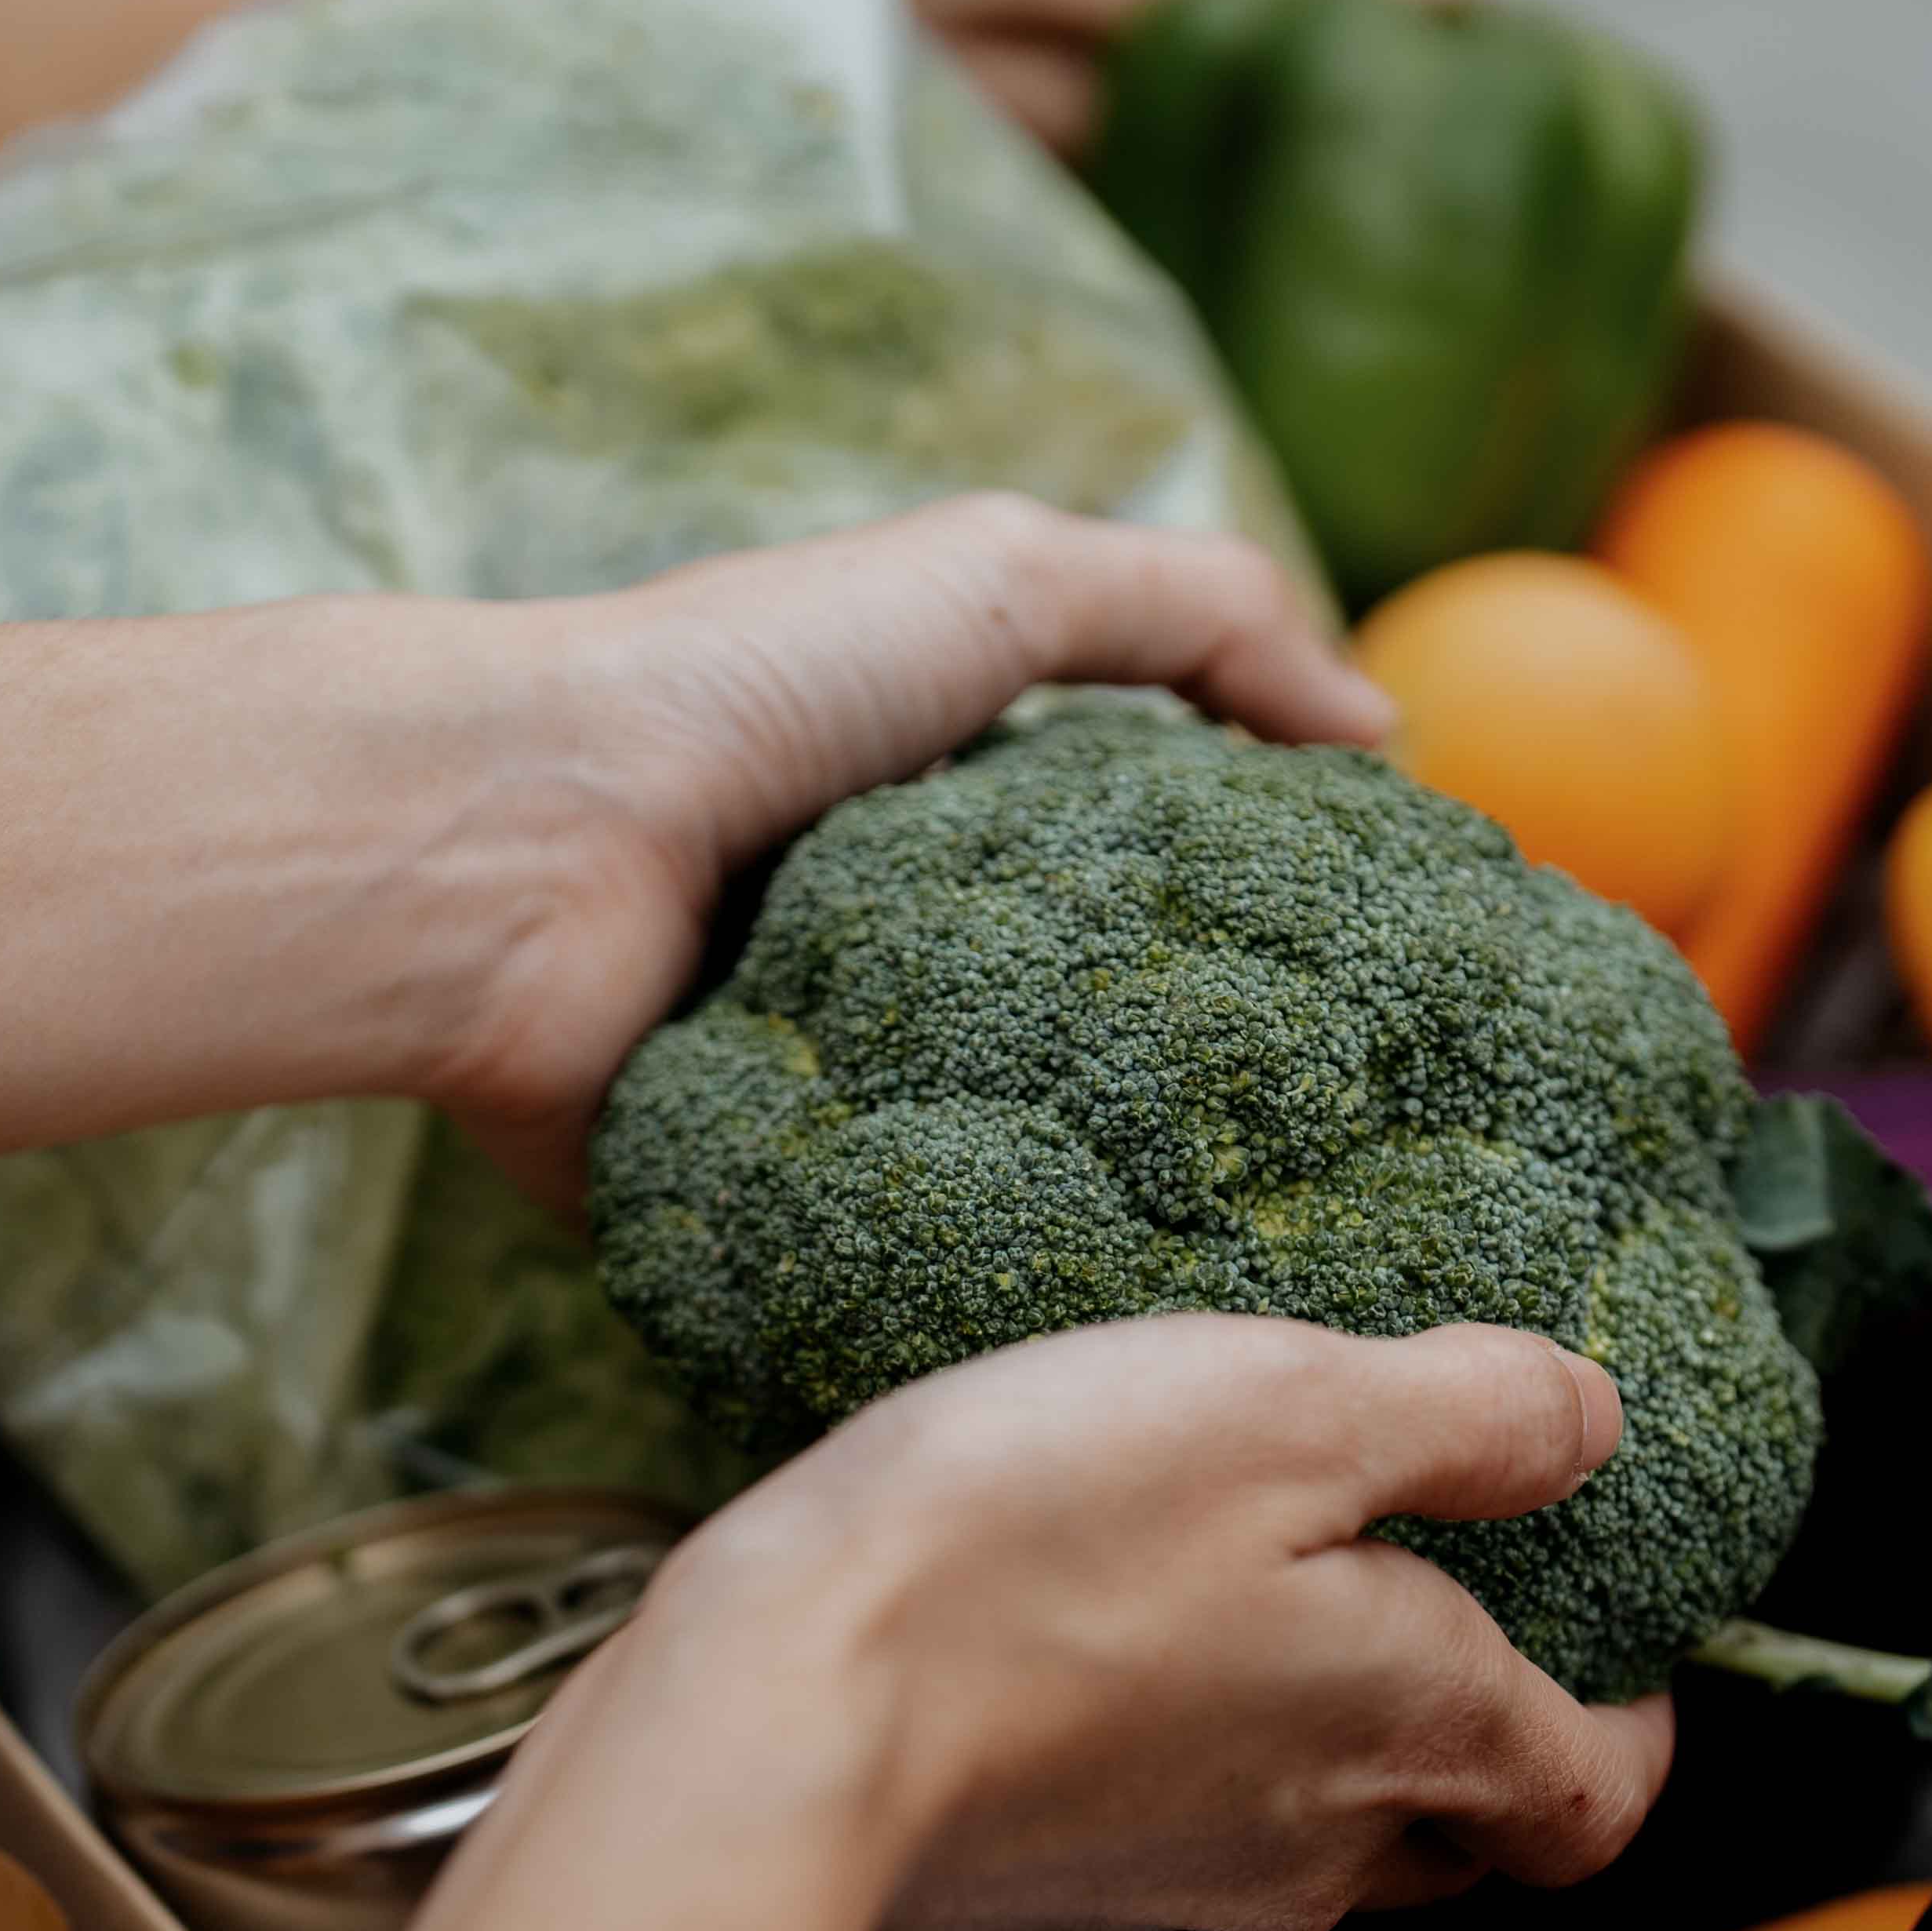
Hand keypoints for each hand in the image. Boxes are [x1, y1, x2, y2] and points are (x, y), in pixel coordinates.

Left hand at [425, 493, 1382, 1211]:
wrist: (512, 848)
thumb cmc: (742, 687)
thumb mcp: (999, 579)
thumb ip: (1199, 617)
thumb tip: (1385, 727)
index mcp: (950, 820)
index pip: (1158, 889)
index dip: (1285, 938)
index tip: (1419, 1008)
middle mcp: (902, 959)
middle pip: (1107, 1048)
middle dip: (1225, 1113)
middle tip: (1384, 1188)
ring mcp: (835, 1095)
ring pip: (1019, 1178)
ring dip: (1121, 1225)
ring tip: (1283, 1294)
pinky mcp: (761, 1212)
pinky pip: (893, 1277)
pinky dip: (978, 1306)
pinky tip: (1111, 1351)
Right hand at [574, 1311, 1672, 1930]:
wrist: (780, 1725)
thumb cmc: (1028, 1558)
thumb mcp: (1284, 1407)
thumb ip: (1467, 1415)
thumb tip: (1592, 1422)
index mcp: (1420, 1730)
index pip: (1605, 1800)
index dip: (1639, 1731)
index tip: (1624, 1650)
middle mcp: (1321, 1847)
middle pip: (1471, 1843)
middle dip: (1493, 1754)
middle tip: (1456, 1622)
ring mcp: (1180, 1891)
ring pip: (1319, 1851)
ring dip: (1329, 1758)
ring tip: (1270, 1619)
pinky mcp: (1052, 1899)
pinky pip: (1167, 1845)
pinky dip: (1177, 1770)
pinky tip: (1103, 1668)